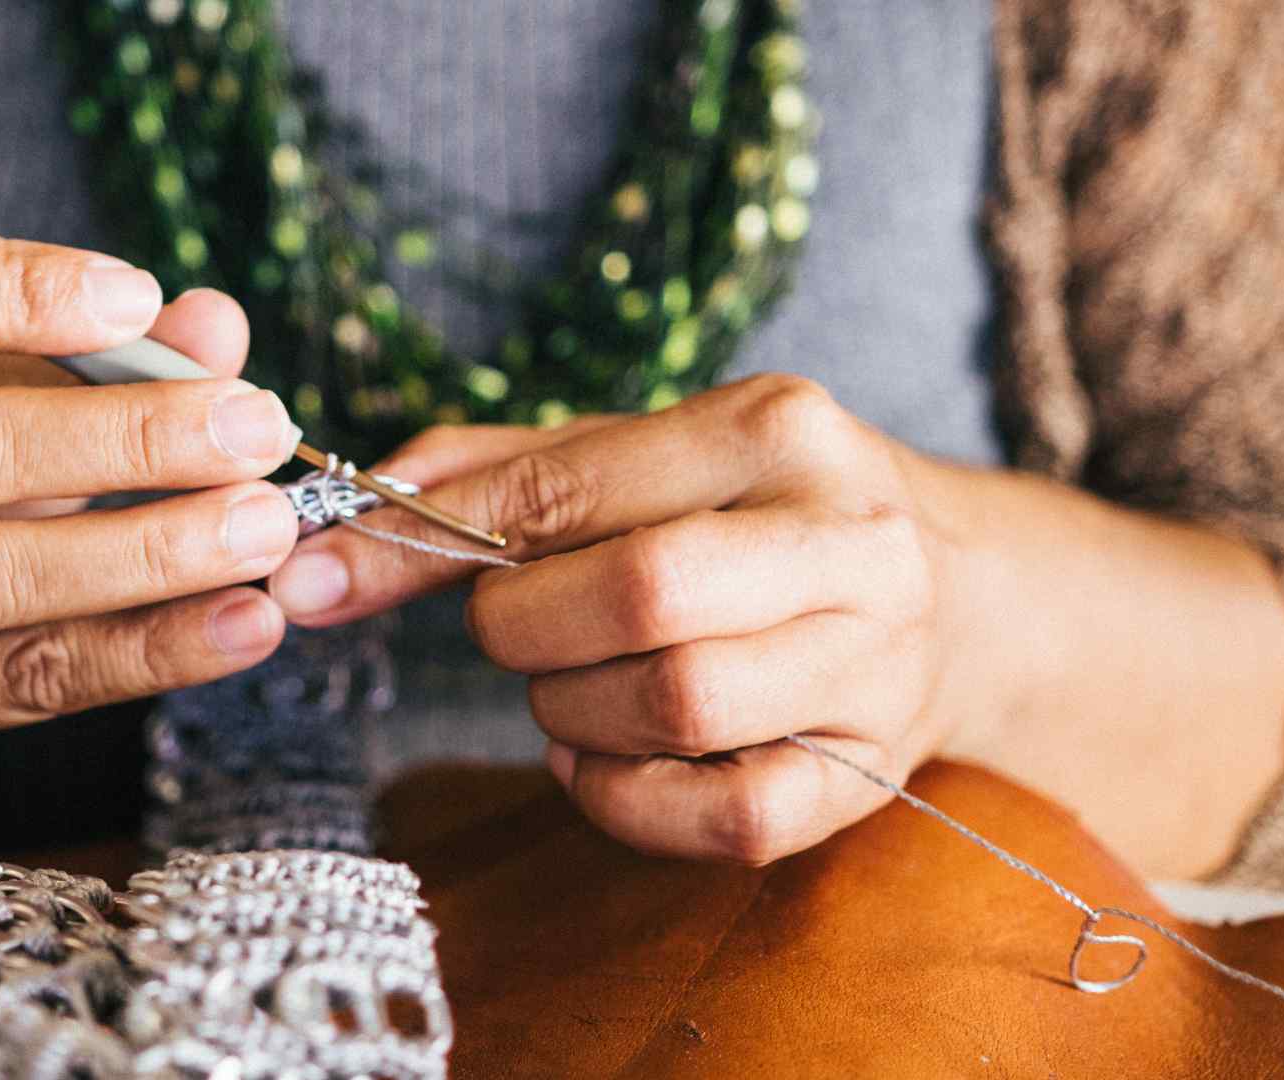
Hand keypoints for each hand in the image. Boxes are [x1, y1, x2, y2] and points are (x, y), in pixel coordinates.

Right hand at [0, 224, 300, 756]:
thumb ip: (101, 340)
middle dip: (129, 439)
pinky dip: (148, 652)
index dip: (14, 291)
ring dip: (148, 553)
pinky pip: (25, 679)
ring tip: (266, 528)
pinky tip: (243, 623)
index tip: (139, 296)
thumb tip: (214, 330)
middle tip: (255, 429)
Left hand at [269, 375, 955, 862]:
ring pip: (676, 707)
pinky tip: (603, 756)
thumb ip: (496, 471)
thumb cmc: (750, 515)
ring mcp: (871, 665)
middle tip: (508, 629)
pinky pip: (720, 818)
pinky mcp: (868, 776)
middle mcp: (845, 537)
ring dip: (570, 711)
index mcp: (776, 428)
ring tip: (568, 687)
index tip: (326, 572)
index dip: (430, 536)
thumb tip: (345, 513)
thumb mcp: (640, 456)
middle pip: (636, 596)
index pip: (569, 487)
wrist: (958, 595)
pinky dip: (622, 799)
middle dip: (522, 627)